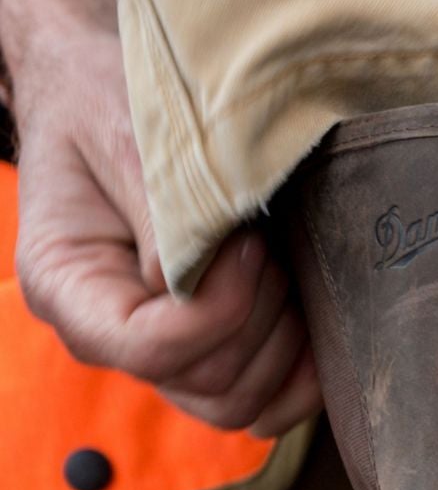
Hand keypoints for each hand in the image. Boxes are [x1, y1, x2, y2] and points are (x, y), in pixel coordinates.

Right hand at [2, 0, 320, 435]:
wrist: (108, 88)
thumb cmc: (109, 100)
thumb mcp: (128, 137)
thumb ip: (166, 215)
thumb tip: (207, 283)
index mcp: (69, 288)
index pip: (150, 348)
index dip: (219, 309)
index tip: (248, 242)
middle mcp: (110, 333)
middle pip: (205, 381)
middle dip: (260, 317)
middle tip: (268, 244)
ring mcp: (162, 347)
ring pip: (239, 401)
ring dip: (286, 343)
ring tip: (282, 265)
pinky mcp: (208, 343)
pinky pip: (263, 399)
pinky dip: (302, 372)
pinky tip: (316, 317)